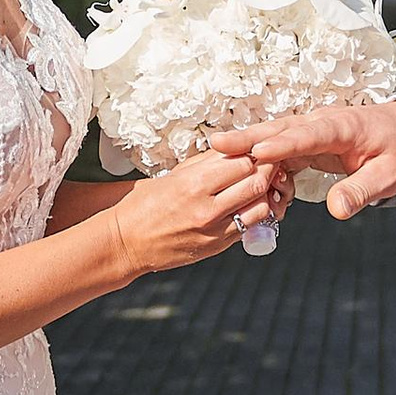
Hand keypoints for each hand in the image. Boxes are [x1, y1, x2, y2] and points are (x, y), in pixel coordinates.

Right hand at [110, 150, 287, 275]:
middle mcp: (207, 208)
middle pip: (256, 183)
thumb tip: (232, 148)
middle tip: (268, 164)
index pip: (242, 162)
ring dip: (265, 194)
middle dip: (267, 170)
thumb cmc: (144, 206)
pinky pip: (249, 227)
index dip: (254, 154)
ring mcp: (215, 230)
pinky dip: (254, 214)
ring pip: (259, 207)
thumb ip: (206, 162)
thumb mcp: (174, 175)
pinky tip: (249, 205)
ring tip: (260, 185)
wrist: (127, 241)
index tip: (257, 150)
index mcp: (194, 184)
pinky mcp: (218, 246)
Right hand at [215, 97, 395, 219]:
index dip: (284, 143)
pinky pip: (280, 146)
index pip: (310, 134)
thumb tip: (337, 210)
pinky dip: (260, 155)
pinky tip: (239, 167)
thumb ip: (361, 191)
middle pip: (282, 128)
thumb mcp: (389, 176)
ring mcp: (313, 129)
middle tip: (219, 144)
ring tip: (217, 151)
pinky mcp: (308, 140)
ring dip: (248, 143)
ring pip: (275, 134)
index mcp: (344, 127)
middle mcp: (323, 123)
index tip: (259, 151)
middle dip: (250, 137)